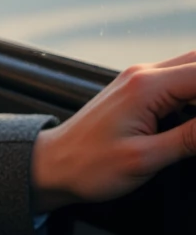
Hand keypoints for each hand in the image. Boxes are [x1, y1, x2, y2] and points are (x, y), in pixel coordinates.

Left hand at [30, 50, 195, 212]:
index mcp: (147, 85)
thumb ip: (191, 139)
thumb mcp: (146, 158)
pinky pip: (180, 81)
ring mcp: (141, 79)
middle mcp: (144, 74)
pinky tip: (194, 117)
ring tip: (193, 129)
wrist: (53, 164)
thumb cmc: (90, 165)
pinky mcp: (139, 90)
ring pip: (192, 68)